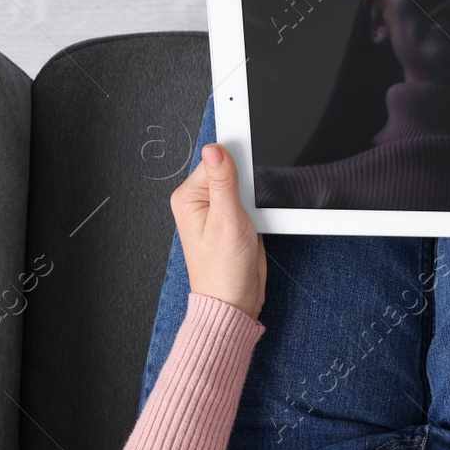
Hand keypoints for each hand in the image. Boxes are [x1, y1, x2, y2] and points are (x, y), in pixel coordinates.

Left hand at [170, 143, 266, 320]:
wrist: (234, 300)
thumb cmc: (223, 270)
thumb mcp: (226, 221)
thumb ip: (223, 182)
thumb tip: (215, 149)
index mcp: (189, 197)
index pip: (215, 160)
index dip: (238, 165)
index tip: (249, 179)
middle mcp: (200, 202)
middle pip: (231, 171)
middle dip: (249, 184)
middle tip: (249, 207)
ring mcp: (218, 211)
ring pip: (244, 186)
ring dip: (256, 198)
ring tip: (251, 220)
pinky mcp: (234, 220)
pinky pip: (251, 201)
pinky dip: (260, 207)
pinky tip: (257, 222)